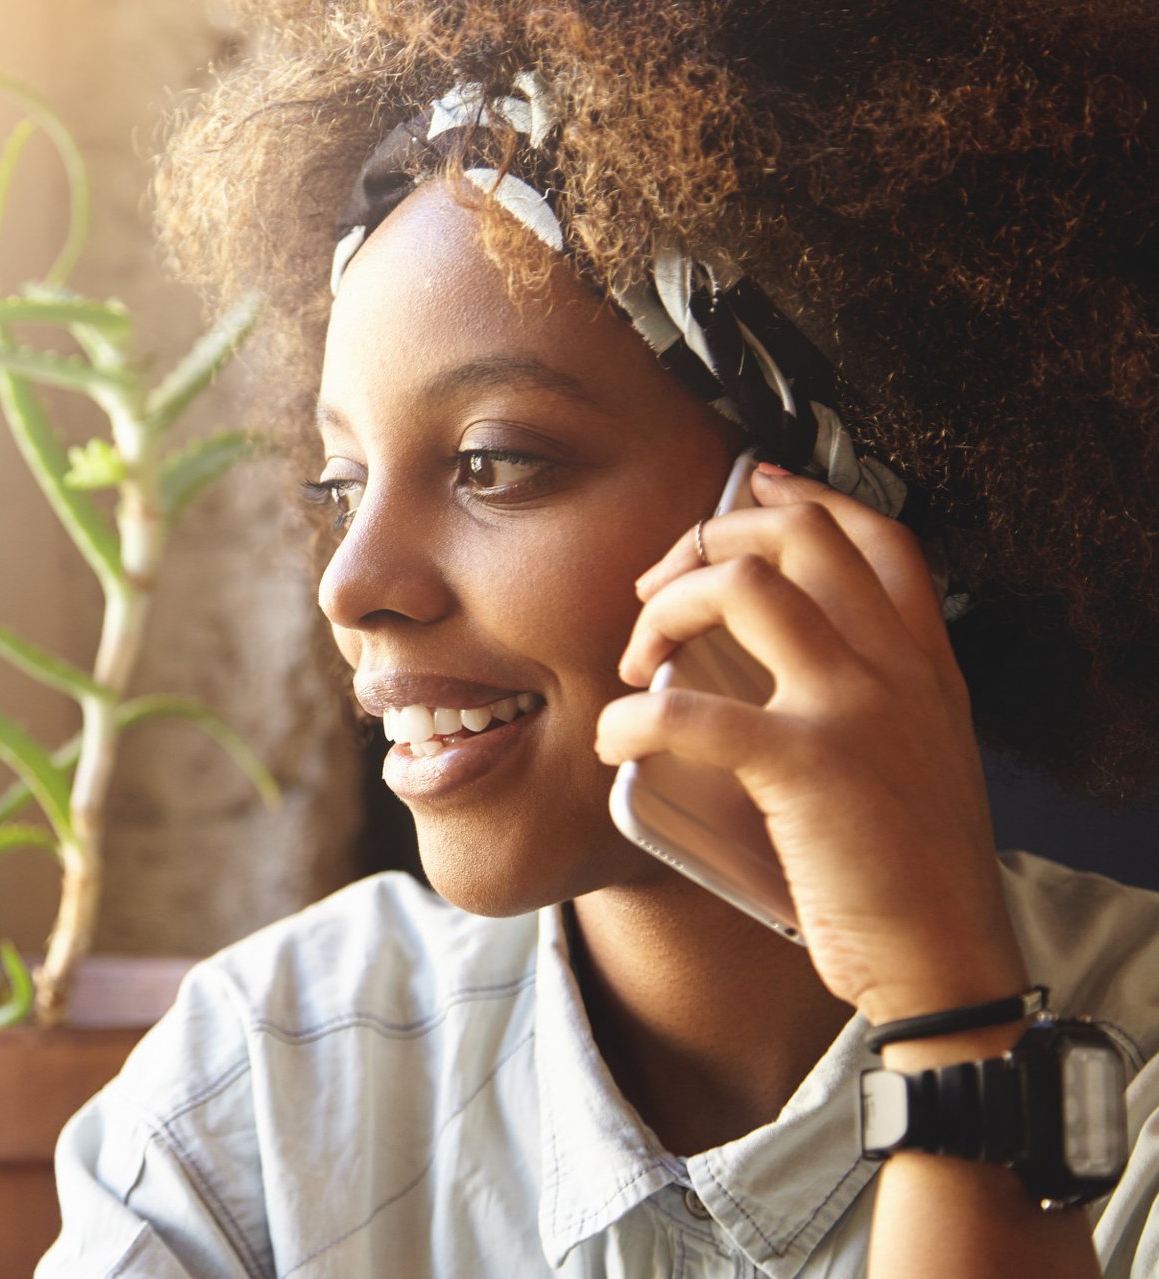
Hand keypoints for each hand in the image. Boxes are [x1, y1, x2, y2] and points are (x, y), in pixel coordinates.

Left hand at [593, 463, 1026, 1023]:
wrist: (943, 960)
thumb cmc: (911, 872)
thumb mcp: (919, 759)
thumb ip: (875, 700)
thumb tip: (786, 668)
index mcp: (925, 666)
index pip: (878, 536)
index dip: (805, 495)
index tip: (749, 486)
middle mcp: (898, 670)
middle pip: (801, 535)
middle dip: (710, 538)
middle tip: (657, 590)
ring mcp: (856, 710)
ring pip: (748, 588)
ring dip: (669, 606)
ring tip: (638, 659)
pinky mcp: (807, 765)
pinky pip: (692, 711)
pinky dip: (633, 717)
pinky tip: (615, 738)